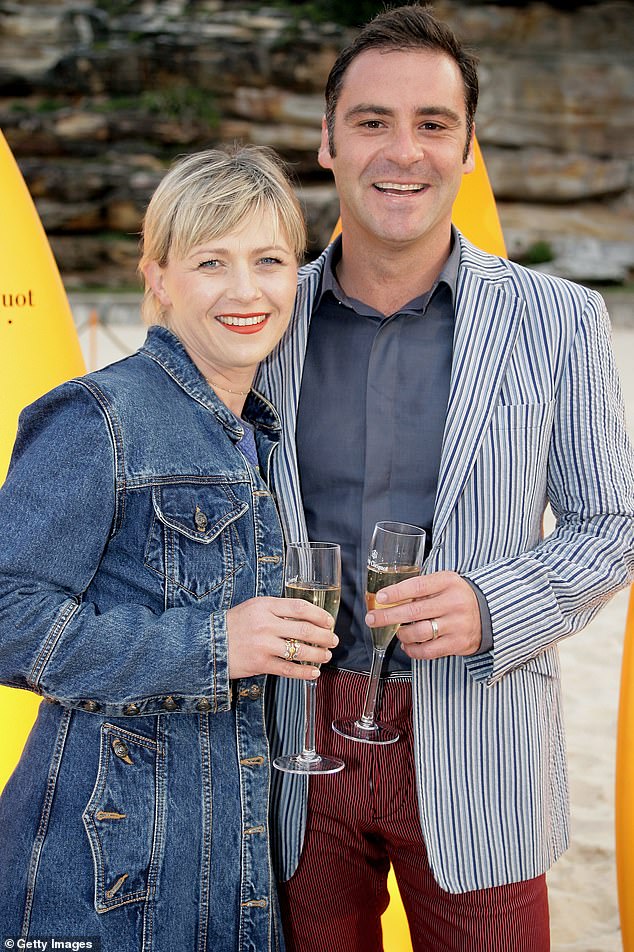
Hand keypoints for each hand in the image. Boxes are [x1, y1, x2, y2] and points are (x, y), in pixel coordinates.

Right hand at [226, 596, 337, 679]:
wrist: (208, 643)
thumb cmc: (235, 625)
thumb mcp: (254, 607)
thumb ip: (277, 610)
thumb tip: (306, 618)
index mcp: (265, 605)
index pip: (300, 607)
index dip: (319, 614)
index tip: (329, 621)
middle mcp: (265, 624)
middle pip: (304, 630)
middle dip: (324, 636)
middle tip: (333, 640)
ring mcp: (263, 644)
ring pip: (300, 650)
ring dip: (318, 654)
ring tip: (326, 655)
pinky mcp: (260, 663)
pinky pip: (289, 668)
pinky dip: (304, 672)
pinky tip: (314, 673)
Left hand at [364, 571, 481, 659]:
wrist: (489, 613)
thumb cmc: (458, 596)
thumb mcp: (445, 582)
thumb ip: (422, 588)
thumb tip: (388, 598)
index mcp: (448, 582)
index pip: (418, 586)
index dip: (396, 592)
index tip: (380, 598)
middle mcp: (453, 602)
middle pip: (414, 611)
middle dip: (387, 616)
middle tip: (371, 619)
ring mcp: (457, 624)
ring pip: (419, 633)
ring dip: (402, 634)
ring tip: (398, 632)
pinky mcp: (458, 643)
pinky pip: (428, 651)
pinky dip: (413, 650)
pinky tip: (408, 645)